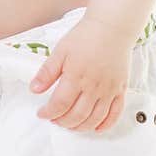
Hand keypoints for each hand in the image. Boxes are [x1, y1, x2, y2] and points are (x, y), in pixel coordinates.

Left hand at [28, 15, 133, 132]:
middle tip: (54, 119)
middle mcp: (94, 86)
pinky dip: (105, 125)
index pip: (60, 104)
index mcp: (76, 76)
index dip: (48, 113)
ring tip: (70, 124)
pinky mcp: (120, 89)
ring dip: (80, 127)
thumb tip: (34, 89)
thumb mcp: (60, 51)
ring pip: (94, 119)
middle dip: (62, 122)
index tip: (42, 113)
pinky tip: (95, 128)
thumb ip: (47, 72)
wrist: (112, 27)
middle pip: (76, 115)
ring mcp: (109, 90)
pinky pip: (115, 114)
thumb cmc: (87, 36)